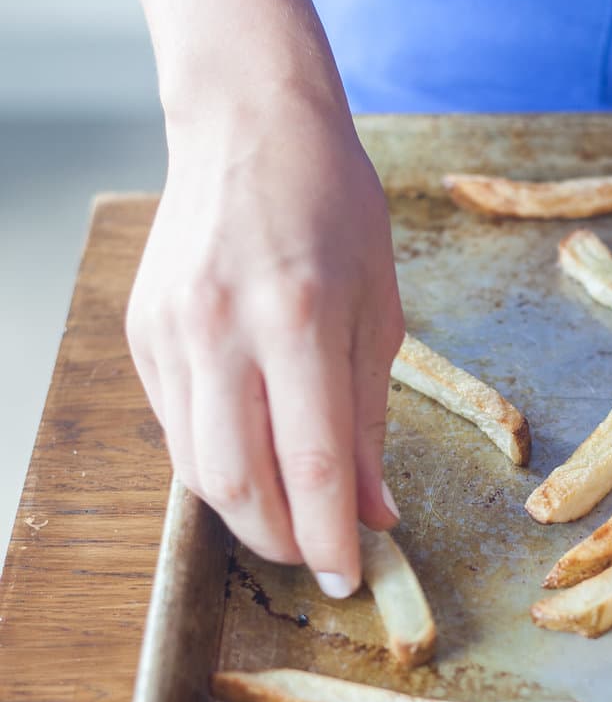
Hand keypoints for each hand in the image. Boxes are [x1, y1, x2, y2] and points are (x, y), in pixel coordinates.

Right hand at [126, 31, 403, 597]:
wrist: (246, 123)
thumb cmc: (332, 203)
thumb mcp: (380, 304)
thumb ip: (371, 415)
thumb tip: (373, 508)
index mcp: (297, 317)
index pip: (313, 465)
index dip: (332, 537)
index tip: (350, 577)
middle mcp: (222, 329)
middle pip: (241, 486)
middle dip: (284, 541)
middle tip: (319, 554)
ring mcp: (171, 333)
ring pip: (198, 471)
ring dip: (247, 514)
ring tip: (291, 518)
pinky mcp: (143, 333)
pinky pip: (176, 429)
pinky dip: (216, 461)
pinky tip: (252, 457)